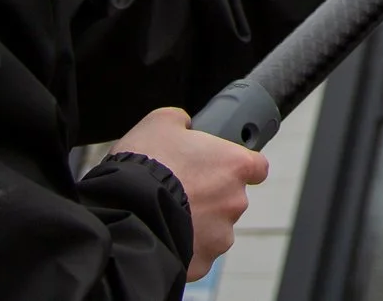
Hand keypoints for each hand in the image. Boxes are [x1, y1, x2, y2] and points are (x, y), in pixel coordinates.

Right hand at [113, 106, 268, 279]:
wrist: (125, 211)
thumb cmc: (146, 165)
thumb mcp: (161, 122)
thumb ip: (182, 120)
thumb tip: (184, 124)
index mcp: (235, 166)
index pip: (256, 167)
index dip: (238, 167)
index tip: (220, 168)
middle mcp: (235, 201)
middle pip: (230, 199)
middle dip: (210, 197)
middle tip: (181, 191)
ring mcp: (220, 235)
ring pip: (214, 228)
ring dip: (197, 224)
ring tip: (167, 214)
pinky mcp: (202, 263)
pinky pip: (196, 253)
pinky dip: (184, 247)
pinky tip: (162, 233)